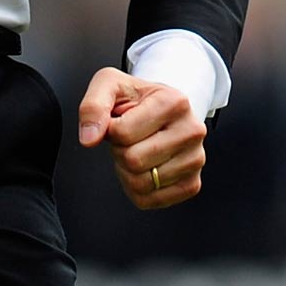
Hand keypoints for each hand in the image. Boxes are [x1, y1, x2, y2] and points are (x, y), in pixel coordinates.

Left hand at [77, 67, 206, 209]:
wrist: (162, 109)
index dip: (111, 130)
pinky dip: (137, 188)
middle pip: (133, 160)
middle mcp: (192, 131)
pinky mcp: (192, 184)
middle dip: (120, 151)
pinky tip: (145, 167)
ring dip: (127, 170)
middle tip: (129, 137)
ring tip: (137, 149)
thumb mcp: (110, 85)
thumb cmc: (136, 99)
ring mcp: (196, 159)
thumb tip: (89, 139)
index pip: (123, 133)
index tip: (121, 120)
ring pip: (141, 183)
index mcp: (175, 101)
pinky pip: (149, 200)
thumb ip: (93, 106)